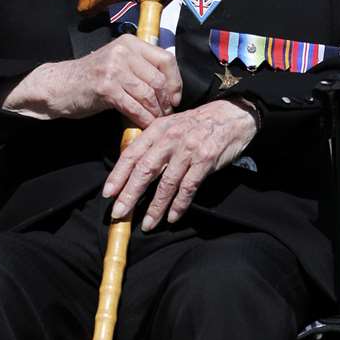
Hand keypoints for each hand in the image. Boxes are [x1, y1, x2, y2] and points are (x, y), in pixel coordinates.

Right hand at [0, 37, 181, 126]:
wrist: (60, 85)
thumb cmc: (92, 78)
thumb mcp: (118, 63)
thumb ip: (141, 67)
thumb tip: (171, 87)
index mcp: (130, 43)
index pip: (166, 59)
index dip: (175, 81)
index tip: (175, 98)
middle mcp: (123, 52)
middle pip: (158, 79)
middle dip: (165, 101)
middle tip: (165, 114)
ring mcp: (113, 68)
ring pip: (147, 95)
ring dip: (155, 112)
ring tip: (156, 121)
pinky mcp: (105, 87)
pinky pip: (133, 107)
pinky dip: (143, 119)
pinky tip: (145, 126)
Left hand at [103, 99, 258, 228]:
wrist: (232, 115)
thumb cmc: (197, 124)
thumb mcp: (171, 126)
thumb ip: (153, 144)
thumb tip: (132, 169)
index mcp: (158, 129)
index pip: (132, 153)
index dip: (118, 174)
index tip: (108, 193)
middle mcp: (171, 138)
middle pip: (145, 170)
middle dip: (130, 194)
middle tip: (119, 213)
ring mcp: (189, 149)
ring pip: (167, 183)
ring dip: (156, 206)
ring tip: (147, 224)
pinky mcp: (206, 160)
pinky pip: (189, 187)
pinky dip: (179, 205)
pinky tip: (172, 218)